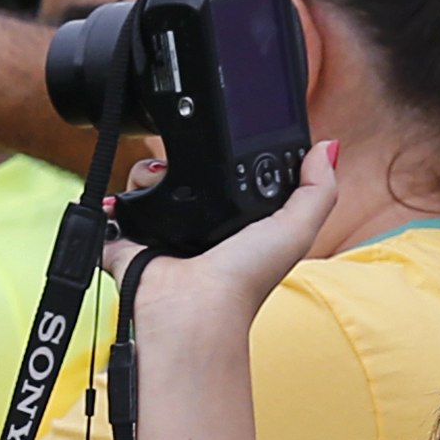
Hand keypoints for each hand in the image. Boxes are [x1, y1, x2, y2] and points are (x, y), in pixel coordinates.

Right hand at [102, 139, 339, 332]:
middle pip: (184, 171)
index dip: (228, 153)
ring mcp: (160, 233)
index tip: (226, 133)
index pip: (229, 174)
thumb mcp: (296, 228)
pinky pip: (114, 210)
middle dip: (181, 155)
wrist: (192, 306)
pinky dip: (115, 201)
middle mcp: (196, 225)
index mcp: (235, 221)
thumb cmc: (246, 278)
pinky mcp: (127, 241)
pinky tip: (128, 199)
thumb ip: (317, 189)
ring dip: (147, 173)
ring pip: (146, 182)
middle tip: (186, 160)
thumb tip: (325, 147)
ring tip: (157, 180)